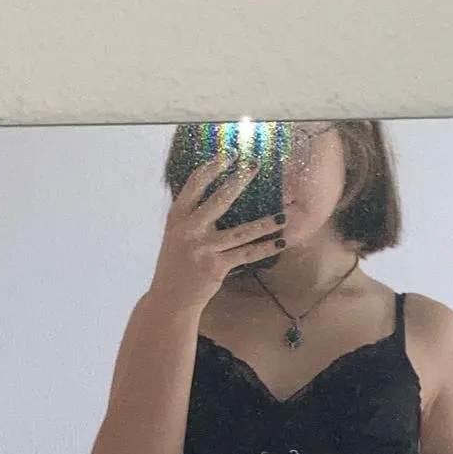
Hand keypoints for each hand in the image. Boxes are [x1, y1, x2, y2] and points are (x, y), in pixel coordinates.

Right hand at [148, 155, 285, 312]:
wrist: (170, 299)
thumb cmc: (176, 265)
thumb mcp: (176, 235)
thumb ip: (192, 216)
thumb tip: (219, 195)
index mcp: (177, 217)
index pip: (195, 183)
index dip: (213, 166)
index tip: (230, 155)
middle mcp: (189, 230)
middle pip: (219, 199)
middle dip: (240, 180)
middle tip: (256, 166)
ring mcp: (203, 249)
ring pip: (240, 231)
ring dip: (264, 223)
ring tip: (282, 216)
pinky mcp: (215, 266)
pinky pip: (246, 254)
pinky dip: (264, 248)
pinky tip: (279, 243)